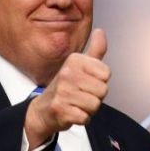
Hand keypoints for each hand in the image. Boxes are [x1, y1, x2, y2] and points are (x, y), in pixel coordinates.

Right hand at [25, 28, 110, 148]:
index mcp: (74, 60)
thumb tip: (101, 31)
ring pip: (95, 104)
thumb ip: (95, 51)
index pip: (106, 74)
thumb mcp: (80, 66)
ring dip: (88, 109)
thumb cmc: (65, 88)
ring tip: (76, 104)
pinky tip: (72, 113)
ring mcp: (62, 91)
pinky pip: (85, 117)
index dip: (99, 82)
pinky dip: (81, 119)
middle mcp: (67, 73)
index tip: (86, 83)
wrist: (43, 110)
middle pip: (103, 90)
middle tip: (80, 95)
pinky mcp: (60, 109)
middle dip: (95, 97)